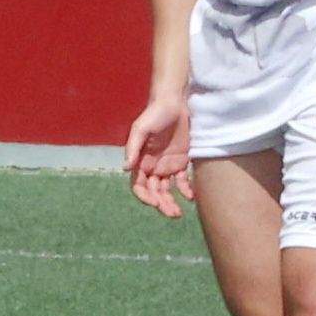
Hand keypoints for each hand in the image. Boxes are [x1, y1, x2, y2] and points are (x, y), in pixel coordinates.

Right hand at [123, 94, 193, 218]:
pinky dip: (186, 190)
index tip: (155, 203)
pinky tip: (191, 197)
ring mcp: (167, 165)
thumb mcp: (141, 128)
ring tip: (179, 213)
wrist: (175, 102)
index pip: (139, 186)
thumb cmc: (155, 113)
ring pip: (167, 190)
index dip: (145, 197)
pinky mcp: (182, 161)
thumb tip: (124, 168)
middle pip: (154, 192)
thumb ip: (133, 148)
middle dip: (161, 204)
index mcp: (140, 161)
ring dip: (171, 202)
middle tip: (173, 214)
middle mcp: (152, 167)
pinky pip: (183, 180)